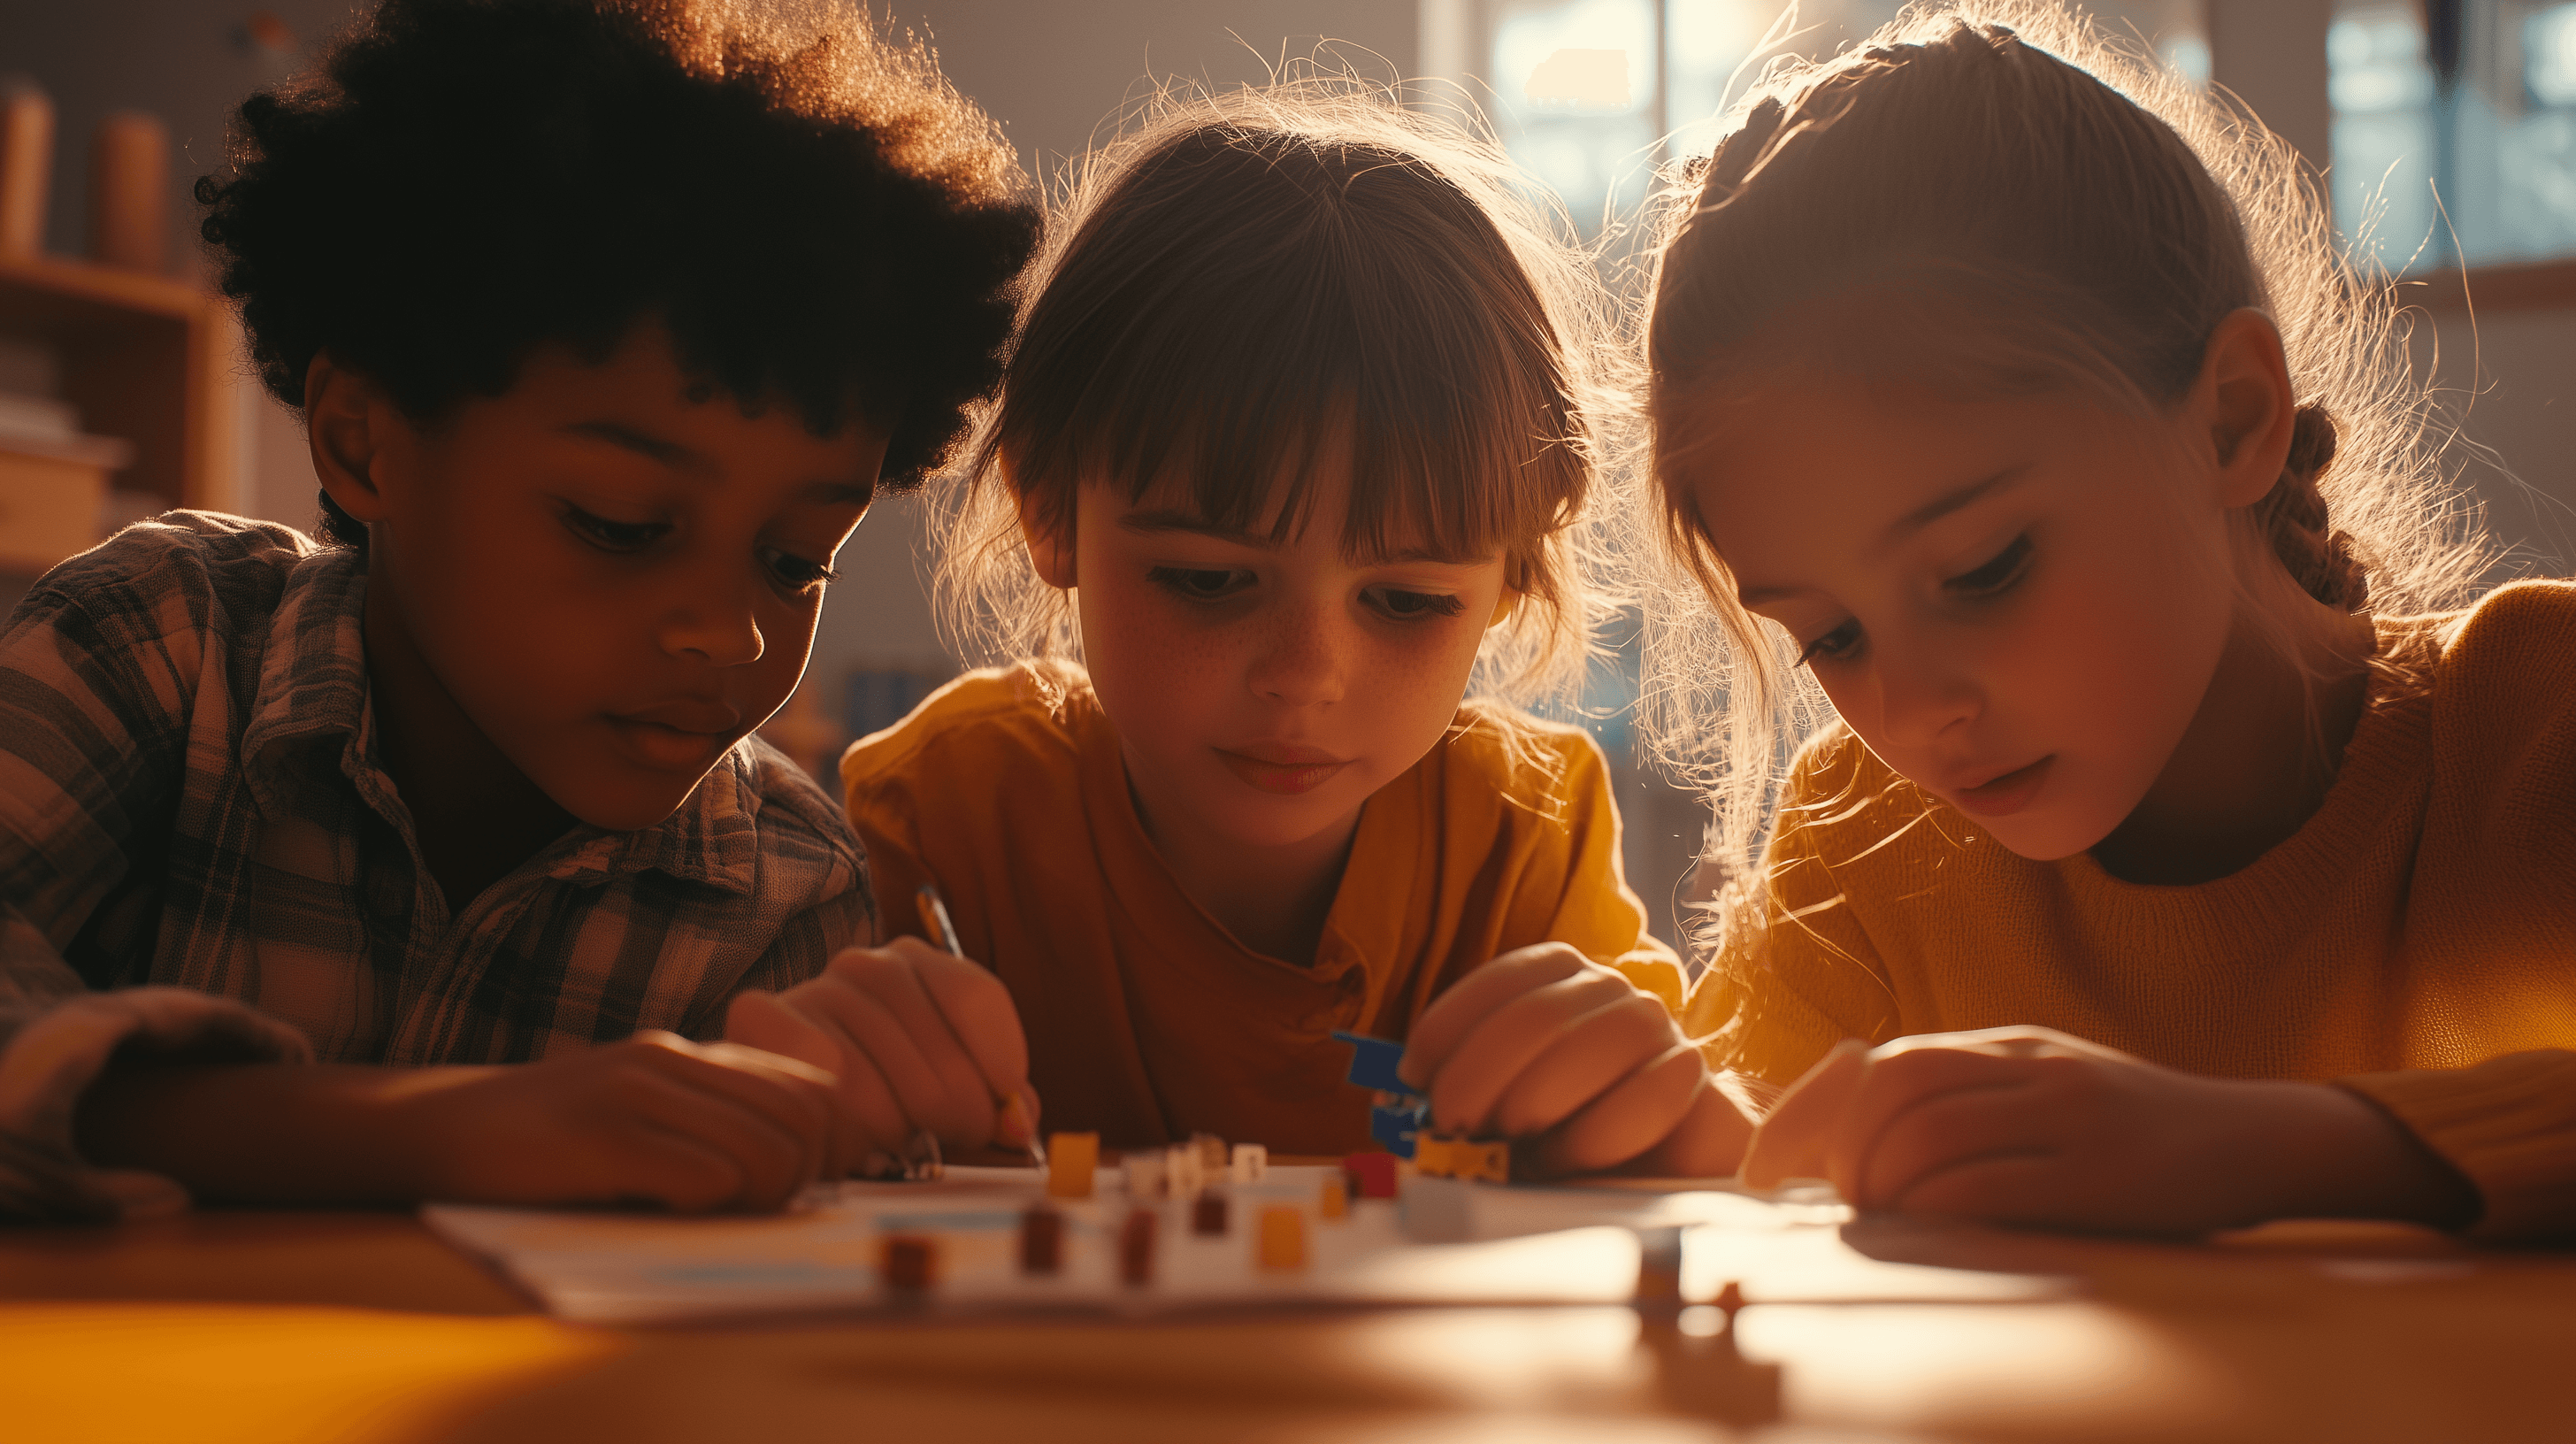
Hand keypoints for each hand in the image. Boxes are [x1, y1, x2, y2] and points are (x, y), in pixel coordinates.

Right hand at [408, 1032, 840, 1210]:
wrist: (435, 1129)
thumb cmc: (549, 1144)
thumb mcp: (644, 1116)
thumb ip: (714, 1122)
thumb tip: (810, 1168)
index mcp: (693, 1056)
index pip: (818, 1090)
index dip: (828, 1151)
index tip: (794, 1191)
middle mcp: (673, 1060)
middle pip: (806, 1122)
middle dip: (797, 1183)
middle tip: (748, 1212)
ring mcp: (636, 1093)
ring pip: (766, 1150)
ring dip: (754, 1201)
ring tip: (705, 1213)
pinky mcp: (600, 1137)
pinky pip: (704, 1177)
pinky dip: (703, 1206)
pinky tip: (660, 1209)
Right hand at [725, 936, 1035, 1165]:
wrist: (776, 1099)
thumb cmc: (876, 1091)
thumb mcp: (945, 1083)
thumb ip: (994, 1098)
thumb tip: (1018, 1123)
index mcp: (916, 961)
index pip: (974, 997)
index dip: (1000, 1063)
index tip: (1008, 1116)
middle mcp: (865, 963)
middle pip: (940, 1053)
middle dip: (958, 1115)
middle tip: (948, 1141)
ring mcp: (814, 988)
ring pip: (886, 1084)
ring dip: (899, 1133)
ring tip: (892, 1144)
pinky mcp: (762, 1017)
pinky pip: (827, 1081)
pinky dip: (847, 1125)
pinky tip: (848, 1136)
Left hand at [1399, 943, 1751, 1177]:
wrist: (1658, 1163)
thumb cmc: (1562, 1131)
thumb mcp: (1502, 1105)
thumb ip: (1466, 1093)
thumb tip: (1409, 1110)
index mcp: (1556, 975)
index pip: (1498, 984)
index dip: (1447, 1027)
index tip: (1414, 1078)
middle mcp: (1609, 988)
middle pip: (1538, 1016)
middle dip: (1481, 1074)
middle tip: (1453, 1125)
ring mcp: (1657, 1028)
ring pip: (1594, 1045)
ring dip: (1537, 1102)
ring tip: (1514, 1148)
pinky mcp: (1691, 1079)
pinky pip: (1646, 1098)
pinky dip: (1592, 1137)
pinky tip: (1566, 1161)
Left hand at [1741, 1026, 2478, 1235]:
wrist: (2258, 1141)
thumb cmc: (2136, 1129)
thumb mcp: (2048, 1084)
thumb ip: (1969, 1091)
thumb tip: (1860, 1118)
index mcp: (2010, 1046)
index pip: (1886, 1063)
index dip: (1816, 1113)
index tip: (1771, 1167)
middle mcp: (2030, 1069)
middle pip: (1894, 1093)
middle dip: (1844, 1153)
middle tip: (1840, 1202)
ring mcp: (2065, 1118)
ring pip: (1929, 1138)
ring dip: (1882, 1187)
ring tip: (1878, 1222)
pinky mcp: (2097, 1176)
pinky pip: (1984, 1187)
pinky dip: (1931, 1212)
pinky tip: (1923, 1233)